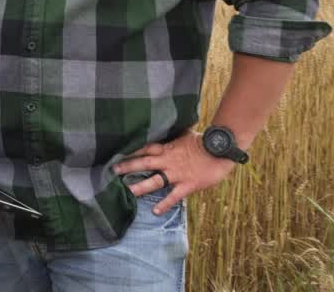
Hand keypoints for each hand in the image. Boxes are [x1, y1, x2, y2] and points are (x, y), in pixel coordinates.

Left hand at [113, 129, 237, 214]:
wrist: (221, 151)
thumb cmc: (204, 142)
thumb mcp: (186, 134)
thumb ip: (174, 134)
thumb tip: (167, 122)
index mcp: (168, 148)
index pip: (145, 148)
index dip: (131, 150)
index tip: (117, 152)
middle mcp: (169, 161)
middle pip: (145, 163)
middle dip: (128, 166)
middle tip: (113, 170)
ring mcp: (177, 173)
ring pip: (155, 180)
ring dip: (141, 186)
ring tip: (127, 192)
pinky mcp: (187, 185)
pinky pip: (174, 196)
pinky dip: (164, 203)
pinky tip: (155, 211)